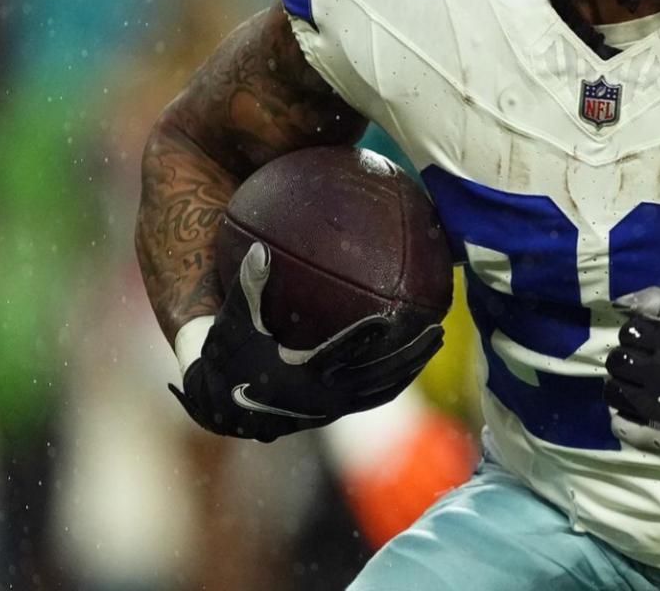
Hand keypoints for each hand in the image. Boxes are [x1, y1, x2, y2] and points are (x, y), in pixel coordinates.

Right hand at [170, 242, 443, 441]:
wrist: (222, 406)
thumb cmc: (228, 358)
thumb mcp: (234, 323)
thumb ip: (249, 287)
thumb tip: (260, 248)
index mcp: (298, 374)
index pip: (339, 354)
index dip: (366, 338)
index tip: (391, 317)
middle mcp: (321, 396)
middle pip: (376, 376)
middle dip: (408, 354)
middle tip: (438, 329)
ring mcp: (331, 408)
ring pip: (381, 389)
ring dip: (410, 366)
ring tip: (437, 340)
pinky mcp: (335, 411)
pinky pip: (374, 397)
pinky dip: (396, 380)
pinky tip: (413, 361)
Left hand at [602, 287, 659, 460]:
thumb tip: (632, 300)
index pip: (630, 331)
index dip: (634, 334)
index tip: (644, 340)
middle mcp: (655, 370)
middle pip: (617, 358)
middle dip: (624, 357)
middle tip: (637, 363)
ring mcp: (652, 398)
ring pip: (613, 387)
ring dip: (619, 382)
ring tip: (632, 384)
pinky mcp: (653, 424)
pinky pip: (619, 415)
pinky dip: (622, 407)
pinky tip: (634, 404)